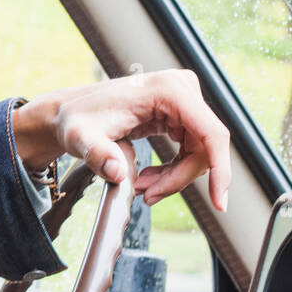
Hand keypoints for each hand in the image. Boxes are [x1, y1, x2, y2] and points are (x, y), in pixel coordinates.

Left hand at [12, 69, 230, 211]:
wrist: (71, 112)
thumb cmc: (77, 119)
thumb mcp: (81, 138)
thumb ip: (97, 154)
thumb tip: (118, 173)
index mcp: (168, 89)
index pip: (212, 134)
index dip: (220, 170)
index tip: (219, 202)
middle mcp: (181, 89)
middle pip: (204, 148)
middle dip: (179, 179)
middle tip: (147, 197)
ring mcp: (182, 100)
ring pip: (198, 153)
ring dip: (174, 177)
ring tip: (142, 189)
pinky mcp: (178, 113)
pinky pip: (189, 149)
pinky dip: (172, 170)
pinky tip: (149, 178)